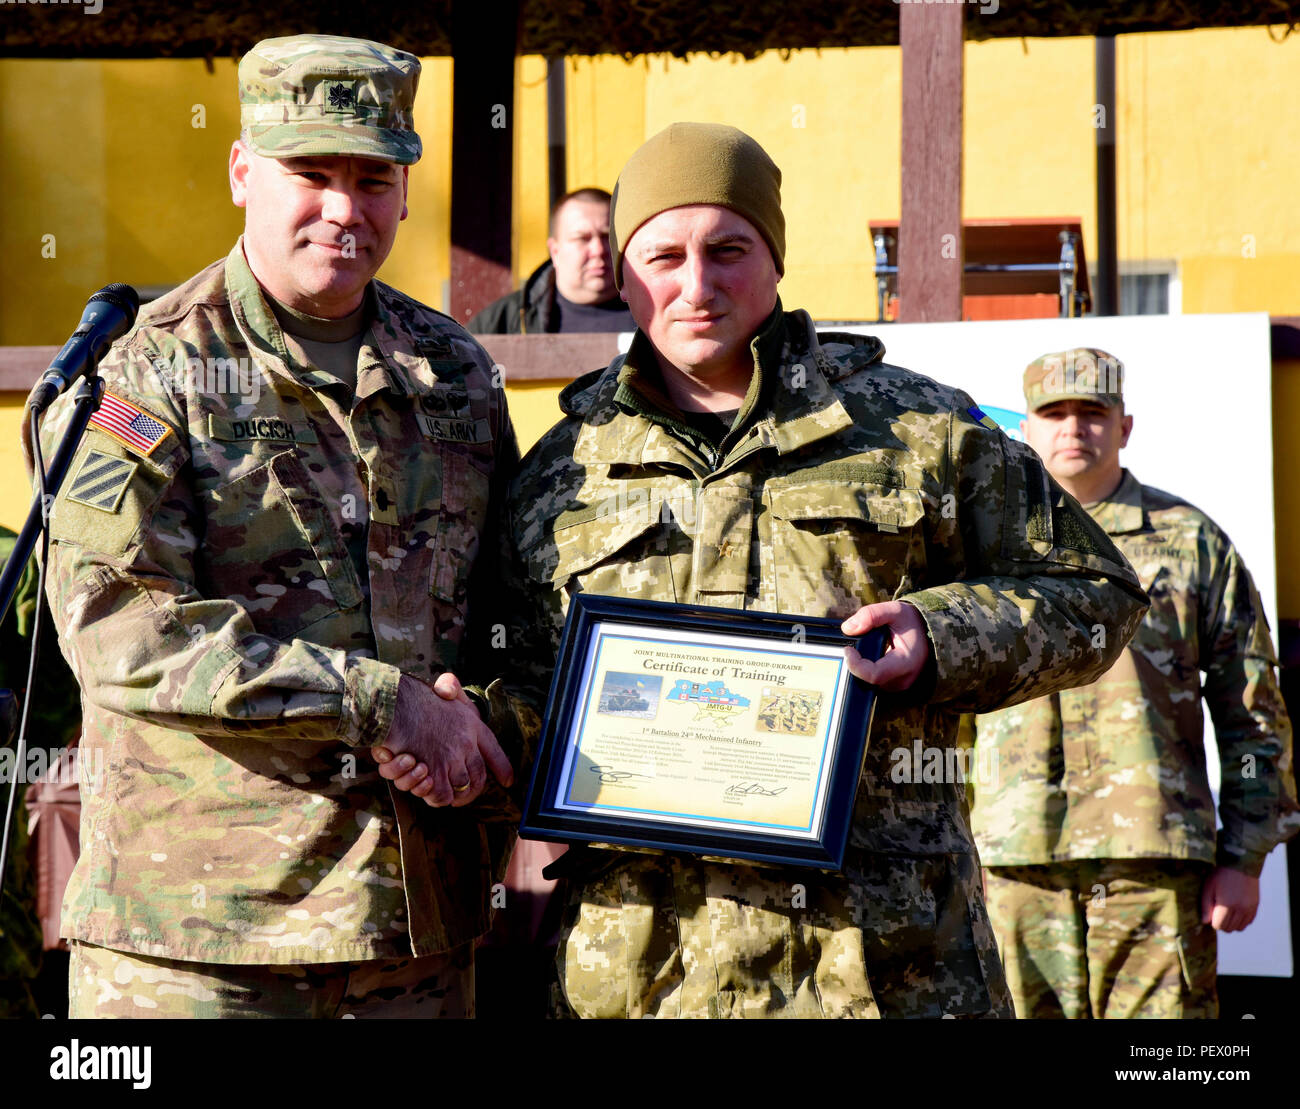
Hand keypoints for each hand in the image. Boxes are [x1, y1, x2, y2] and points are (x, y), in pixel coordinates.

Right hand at [372, 673, 512, 807]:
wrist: (395, 704)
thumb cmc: (412, 698)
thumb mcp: (438, 687)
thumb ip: (449, 686)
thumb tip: (446, 689)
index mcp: (471, 724)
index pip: (494, 751)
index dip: (502, 768)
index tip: (508, 781)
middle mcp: (467, 743)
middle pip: (478, 777)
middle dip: (471, 791)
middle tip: (461, 795)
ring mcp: (452, 758)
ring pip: (460, 789)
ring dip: (452, 795)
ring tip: (443, 791)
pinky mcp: (434, 771)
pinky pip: (441, 795)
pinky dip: (435, 796)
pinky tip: (428, 788)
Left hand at [841, 601, 931, 691]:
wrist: (928, 633)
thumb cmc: (912, 622)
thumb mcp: (895, 610)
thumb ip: (872, 615)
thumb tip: (848, 628)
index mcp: (906, 663)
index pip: (874, 675)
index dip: (855, 664)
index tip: (848, 649)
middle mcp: (902, 680)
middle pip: (867, 680)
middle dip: (855, 664)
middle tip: (851, 646)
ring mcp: (897, 686)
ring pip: (868, 683)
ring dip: (860, 667)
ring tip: (861, 650)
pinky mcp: (892, 686)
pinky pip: (872, 682)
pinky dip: (865, 669)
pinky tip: (867, 656)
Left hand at [1200, 867, 1259, 932]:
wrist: (1240, 864)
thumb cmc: (1220, 874)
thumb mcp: (1208, 887)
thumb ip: (1206, 906)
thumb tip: (1205, 922)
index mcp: (1227, 905)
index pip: (1219, 926)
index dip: (1212, 921)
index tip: (1211, 912)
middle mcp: (1241, 909)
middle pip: (1229, 928)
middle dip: (1221, 923)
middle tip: (1217, 912)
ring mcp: (1250, 908)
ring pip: (1240, 927)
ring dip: (1231, 923)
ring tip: (1226, 911)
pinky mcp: (1255, 906)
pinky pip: (1248, 922)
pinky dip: (1241, 920)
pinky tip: (1235, 910)